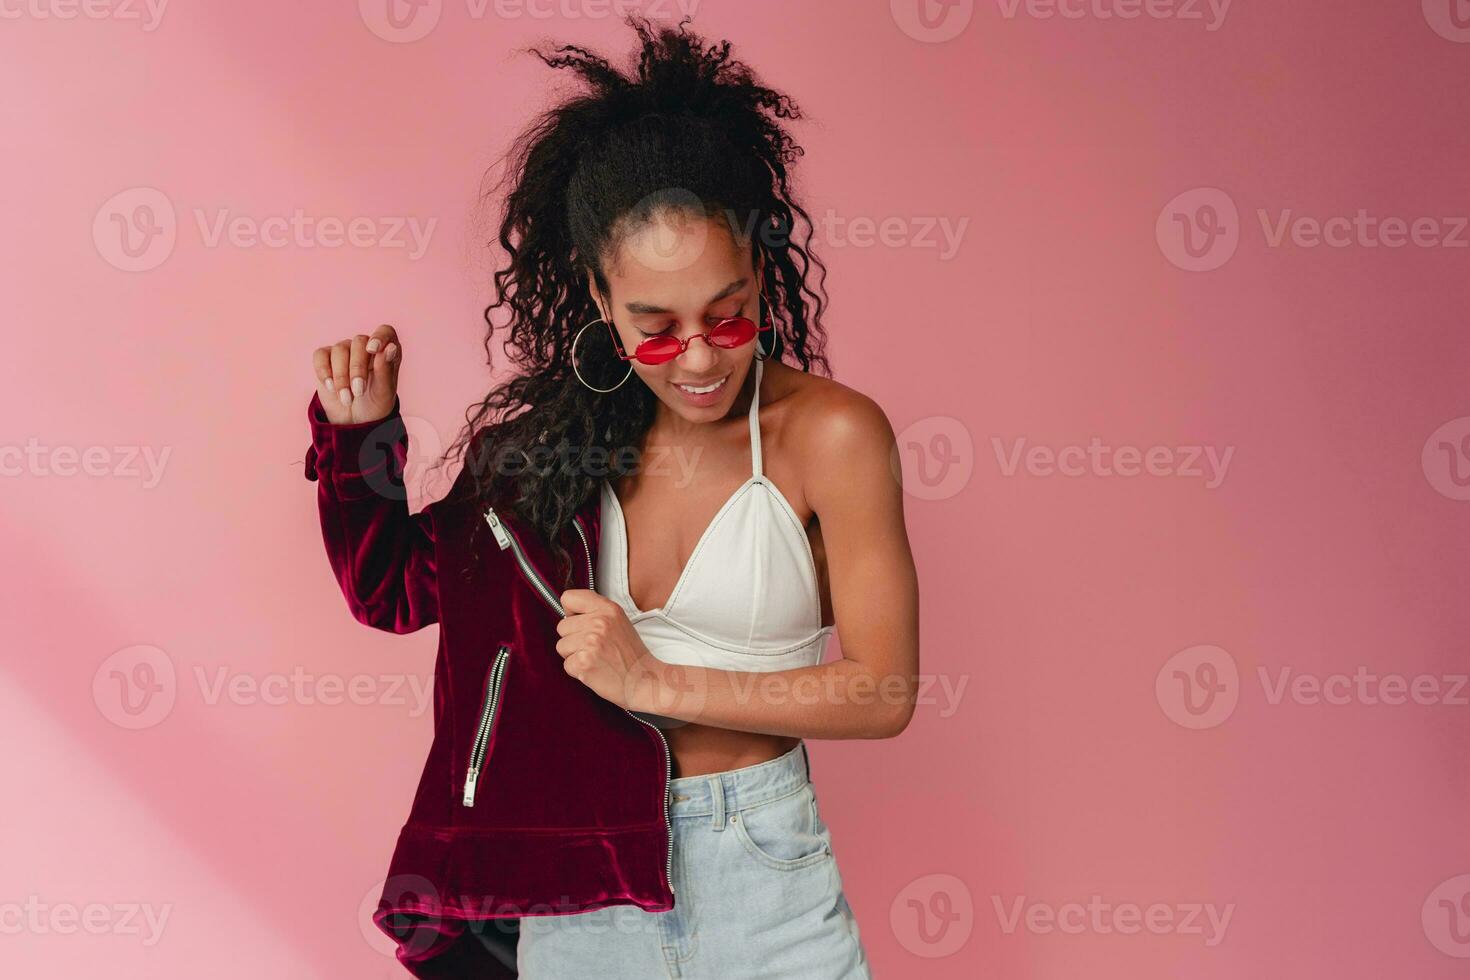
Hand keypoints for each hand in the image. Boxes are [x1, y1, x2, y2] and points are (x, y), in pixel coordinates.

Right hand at [311, 324, 401, 424]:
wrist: (355, 420)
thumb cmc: (375, 403)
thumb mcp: (384, 391)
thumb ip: (386, 368)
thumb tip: (390, 347)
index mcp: (386, 350)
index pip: (385, 331)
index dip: (379, 336)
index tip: (372, 350)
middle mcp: (365, 346)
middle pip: (358, 342)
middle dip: (357, 368)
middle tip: (358, 391)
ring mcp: (344, 350)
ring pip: (339, 350)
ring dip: (341, 376)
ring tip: (347, 399)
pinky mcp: (326, 359)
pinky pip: (321, 355)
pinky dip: (324, 371)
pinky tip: (331, 387)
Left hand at [556, 589, 670, 711]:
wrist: (645, 680)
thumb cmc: (632, 655)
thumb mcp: (619, 622)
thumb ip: (596, 613)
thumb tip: (568, 615)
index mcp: (608, 609)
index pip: (569, 598)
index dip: (571, 613)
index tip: (579, 621)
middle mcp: (599, 622)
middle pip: (562, 626)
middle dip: (573, 639)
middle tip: (594, 647)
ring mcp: (591, 642)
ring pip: (561, 646)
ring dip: (574, 655)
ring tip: (595, 658)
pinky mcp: (584, 662)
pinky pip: (566, 664)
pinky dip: (578, 670)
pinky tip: (595, 669)